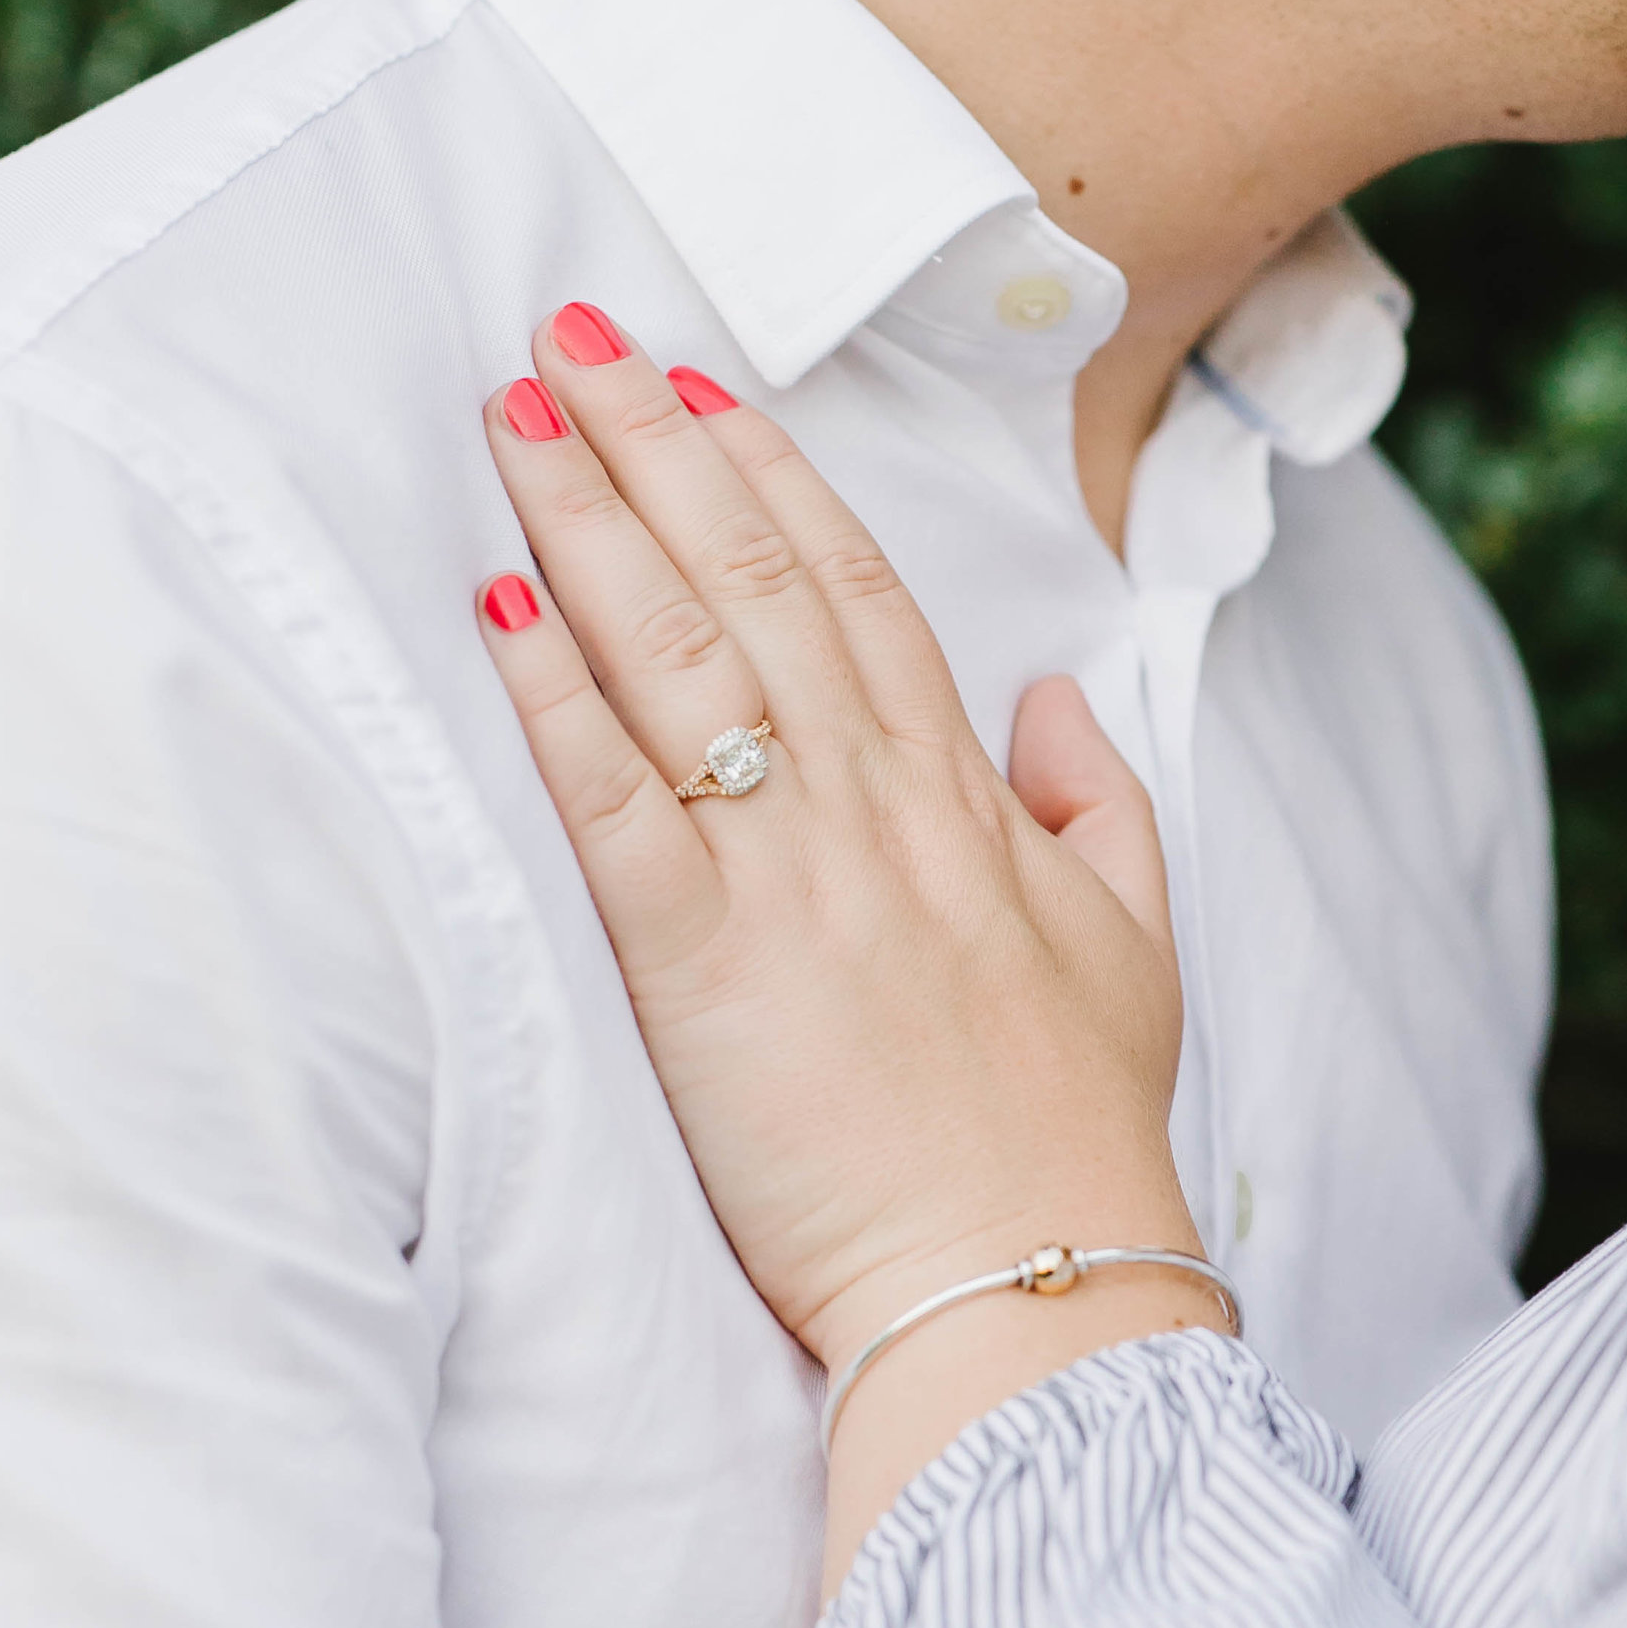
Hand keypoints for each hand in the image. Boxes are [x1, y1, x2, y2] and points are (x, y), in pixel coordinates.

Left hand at [475, 316, 1221, 1584]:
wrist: (1032, 1289)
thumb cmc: (1071, 1137)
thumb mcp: (1134, 949)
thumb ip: (1097, 805)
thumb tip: (1054, 698)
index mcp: (965, 799)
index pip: (857, 594)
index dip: (774, 480)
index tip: (705, 392)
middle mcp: (874, 807)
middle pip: (752, 582)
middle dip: (656, 447)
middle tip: (571, 338)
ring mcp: (791, 876)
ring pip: (678, 654)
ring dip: (587, 519)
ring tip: (514, 415)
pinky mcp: (706, 964)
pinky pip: (614, 798)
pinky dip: (549, 693)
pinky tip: (492, 601)